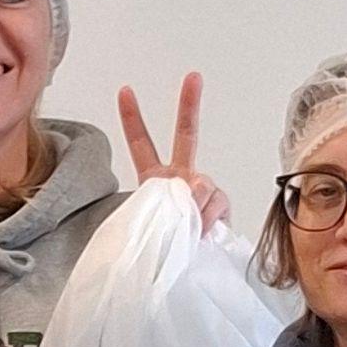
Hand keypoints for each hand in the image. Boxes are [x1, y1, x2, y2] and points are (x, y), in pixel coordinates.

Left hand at [116, 72, 233, 235]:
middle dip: (190, 104)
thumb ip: (162, 210)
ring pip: (200, 184)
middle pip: (186, 134)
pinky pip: (215, 204)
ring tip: (187, 228)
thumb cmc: (161, 247)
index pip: (141, 144)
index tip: (125, 91)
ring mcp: (202, 188)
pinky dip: (207, 219)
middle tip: (194, 76)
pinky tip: (202, 231)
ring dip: (192, 207)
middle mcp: (180, 177)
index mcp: (155, 179)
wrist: (186, 270)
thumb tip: (190, 200)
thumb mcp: (146, 228)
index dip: (132, 118)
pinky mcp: (221, 203)